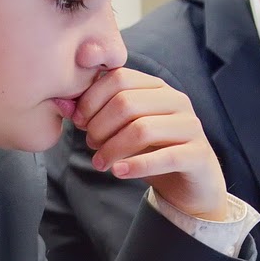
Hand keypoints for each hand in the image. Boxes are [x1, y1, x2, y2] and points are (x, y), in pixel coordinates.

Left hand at [74, 67, 226, 219]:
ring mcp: (190, 126)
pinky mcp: (197, 154)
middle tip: (90, 145)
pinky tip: (118, 172)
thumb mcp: (122, 130)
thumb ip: (95, 115)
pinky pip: (165, 157)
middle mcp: (176, 100)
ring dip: (113, 149)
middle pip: (127, 103)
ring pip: (142, 129)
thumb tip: (62, 103)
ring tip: (100, 163)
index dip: (92, 99)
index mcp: (157, 87)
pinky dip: (136, 166)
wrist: (189, 183)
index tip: (79, 121)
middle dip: (100, 126)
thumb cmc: (150, 151)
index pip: (119, 78)